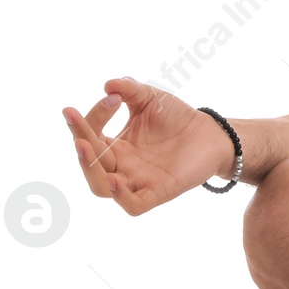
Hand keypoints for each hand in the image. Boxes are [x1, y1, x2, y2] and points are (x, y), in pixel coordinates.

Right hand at [62, 76, 233, 215]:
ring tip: (84, 146)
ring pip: (101, 188)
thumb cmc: (178, 118)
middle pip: (90, 163)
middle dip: (81, 143)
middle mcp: (121, 166)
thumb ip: (130, 90)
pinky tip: (115, 180)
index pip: (89, 137)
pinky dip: (121, 196)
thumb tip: (109, 84)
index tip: (110, 97)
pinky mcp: (158, 192)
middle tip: (76, 122)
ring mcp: (138, 181)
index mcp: (115, 146)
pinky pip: (133, 204)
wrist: (212, 134)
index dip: (89, 120)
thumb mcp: (151, 99)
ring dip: (90, 169)